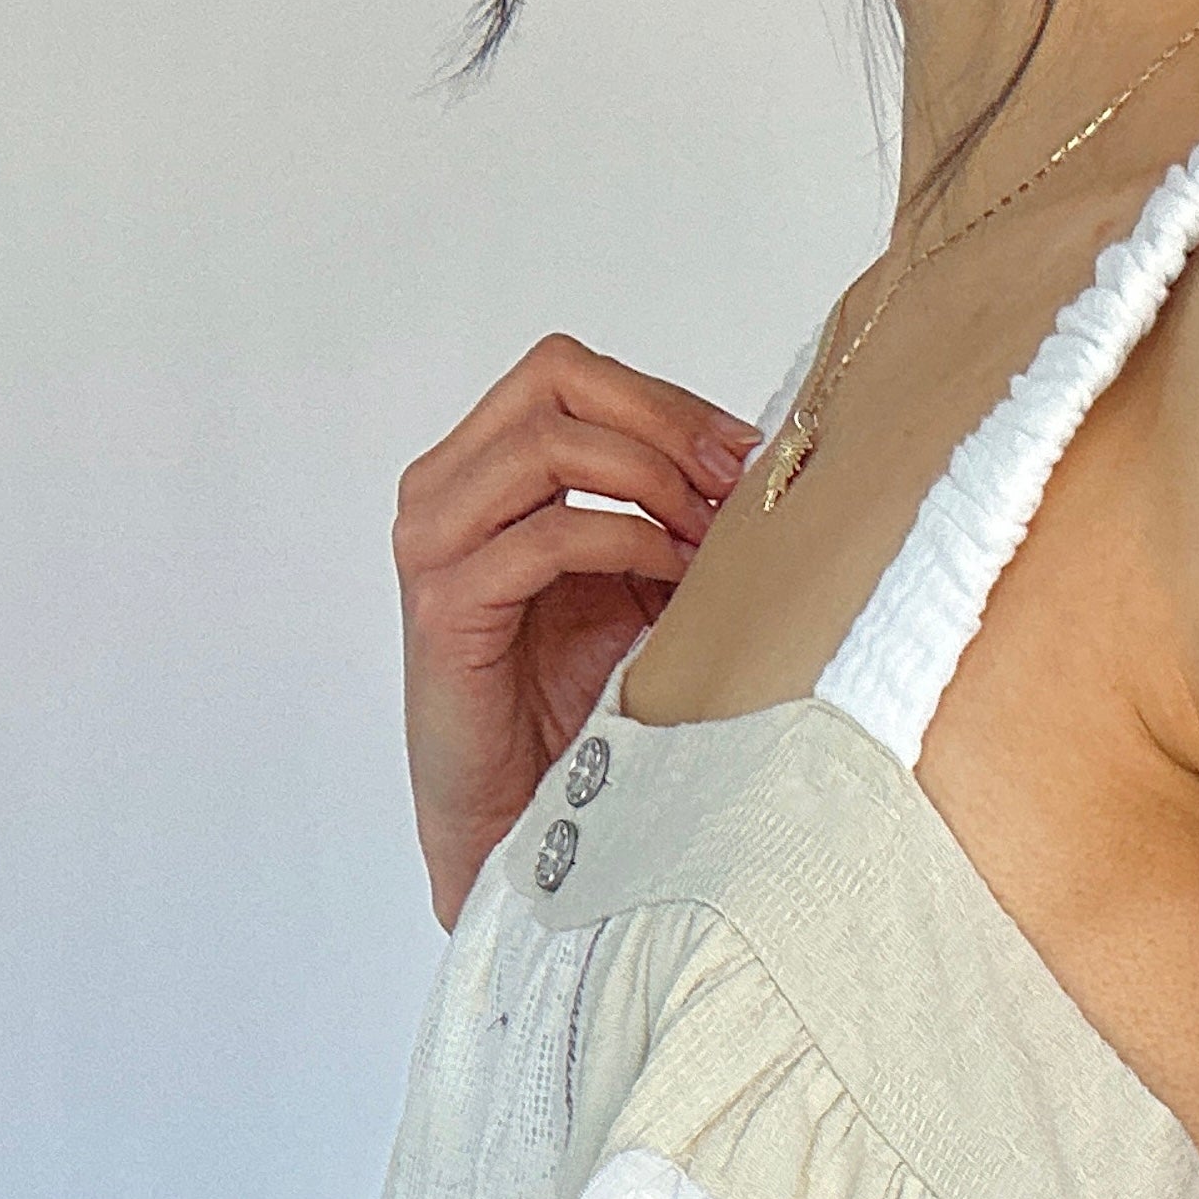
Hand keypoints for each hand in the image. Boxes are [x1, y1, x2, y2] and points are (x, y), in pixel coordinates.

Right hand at [391, 333, 754, 927]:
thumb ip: (668, 519)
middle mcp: (446, 491)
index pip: (569, 374)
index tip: (746, 452)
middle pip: (555, 379)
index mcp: (485, 473)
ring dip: (650, 480)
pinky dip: (626, 543)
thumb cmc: (573, 713)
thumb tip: (761, 465)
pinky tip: (671, 580)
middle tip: (735, 482)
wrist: (518, 824)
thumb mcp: (636, 591)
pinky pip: (546, 535)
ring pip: (548, 443)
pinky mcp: (446, 605)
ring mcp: (437, 542)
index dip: (665, 399)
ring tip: (707, 539)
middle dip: (663, 421)